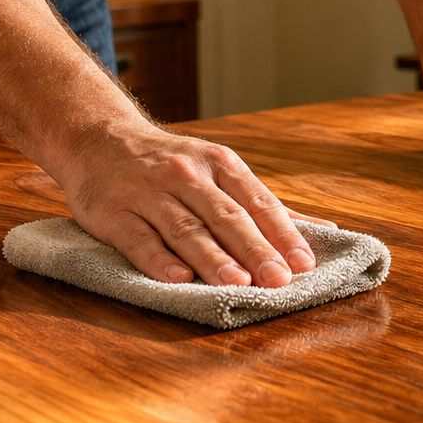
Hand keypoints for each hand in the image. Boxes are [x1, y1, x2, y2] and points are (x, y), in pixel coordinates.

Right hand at [57, 124, 334, 286]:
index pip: (257, 202)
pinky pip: (139, 239)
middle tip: (278, 280)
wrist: (98, 138)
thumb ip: (266, 205)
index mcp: (219, 163)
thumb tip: (324, 229)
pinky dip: (159, 259)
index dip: (282, 233)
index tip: (303, 263)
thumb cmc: (172, 164)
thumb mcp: (220, 170)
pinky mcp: (113, 212)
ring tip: (237, 284)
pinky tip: (178, 279)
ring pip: (186, 229)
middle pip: (226, 216)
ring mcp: (148, 192)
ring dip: (213, 258)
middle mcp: (186, 174)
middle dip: (255, 249)